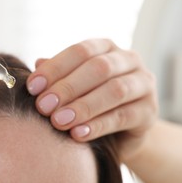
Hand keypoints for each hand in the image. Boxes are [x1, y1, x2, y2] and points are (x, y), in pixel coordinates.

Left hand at [27, 39, 157, 160]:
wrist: (120, 130)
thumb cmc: (90, 100)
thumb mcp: (72, 86)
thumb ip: (58, 75)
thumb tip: (38, 64)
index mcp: (106, 47)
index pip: (81, 51)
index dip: (55, 68)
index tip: (32, 87)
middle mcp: (129, 60)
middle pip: (99, 68)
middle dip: (68, 87)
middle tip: (43, 106)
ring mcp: (144, 84)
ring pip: (115, 91)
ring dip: (83, 107)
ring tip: (58, 121)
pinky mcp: (149, 112)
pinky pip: (124, 117)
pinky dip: (98, 125)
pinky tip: (77, 134)